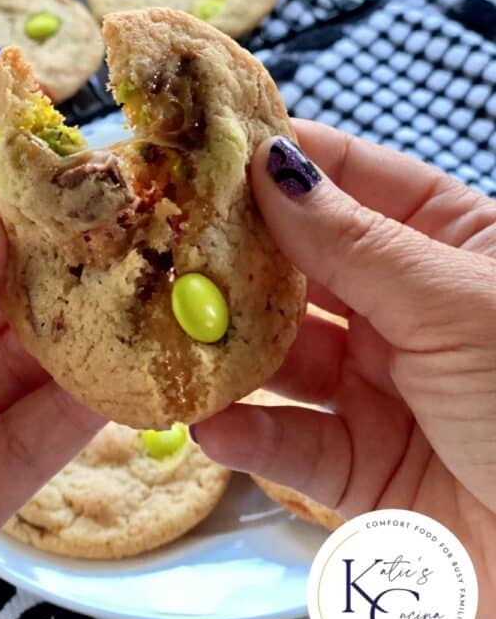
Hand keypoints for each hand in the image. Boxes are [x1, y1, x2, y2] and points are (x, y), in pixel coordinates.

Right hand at [193, 121, 495, 618]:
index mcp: (452, 248)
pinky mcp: (363, 467)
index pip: (357, 182)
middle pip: (307, 269)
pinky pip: (294, 445)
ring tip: (169, 335)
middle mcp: (411, 311)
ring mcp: (384, 389)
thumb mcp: (454, 305)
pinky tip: (212, 424)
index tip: (208, 151)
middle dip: (239, 260)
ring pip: (288, 357)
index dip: (288, 162)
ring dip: (232, 351)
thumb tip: (275, 166)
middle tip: (164, 244)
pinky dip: (252, 437)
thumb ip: (355, 244)